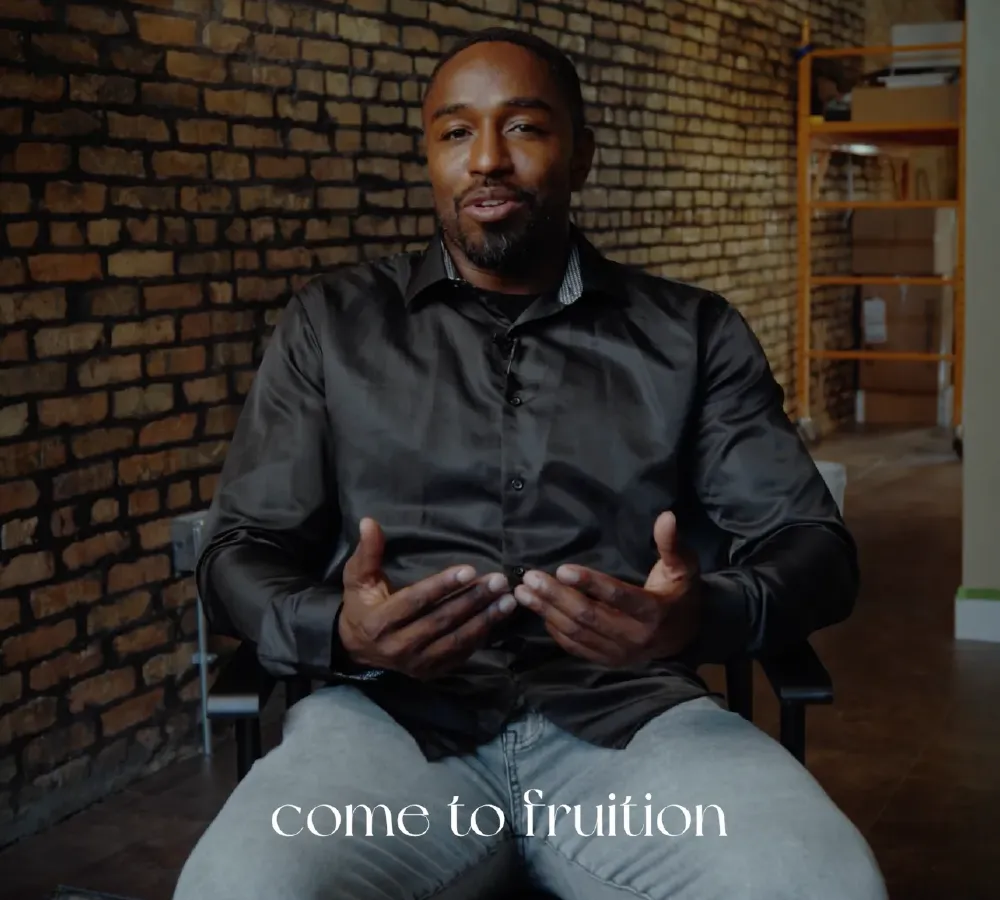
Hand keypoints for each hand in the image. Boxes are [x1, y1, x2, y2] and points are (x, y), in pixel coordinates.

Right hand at [337, 518, 515, 678]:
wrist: (358, 650)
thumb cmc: (361, 605)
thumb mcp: (358, 578)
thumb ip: (368, 552)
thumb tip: (369, 521)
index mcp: (379, 622)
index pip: (416, 602)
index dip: (442, 586)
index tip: (469, 570)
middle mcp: (398, 647)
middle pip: (441, 621)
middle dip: (473, 600)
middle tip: (499, 581)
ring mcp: (417, 663)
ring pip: (456, 640)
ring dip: (485, 620)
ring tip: (507, 601)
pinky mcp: (431, 671)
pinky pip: (461, 654)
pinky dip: (481, 637)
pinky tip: (497, 619)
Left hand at [513, 511, 699, 665]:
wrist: (686, 637)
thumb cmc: (681, 594)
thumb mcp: (683, 567)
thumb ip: (671, 544)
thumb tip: (667, 516)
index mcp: (653, 611)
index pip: (618, 596)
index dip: (591, 583)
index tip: (563, 569)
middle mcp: (634, 636)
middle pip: (588, 616)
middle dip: (556, 597)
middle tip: (531, 578)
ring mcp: (619, 653)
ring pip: (577, 633)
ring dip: (547, 613)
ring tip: (524, 593)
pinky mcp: (608, 661)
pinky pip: (576, 648)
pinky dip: (555, 631)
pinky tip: (540, 612)